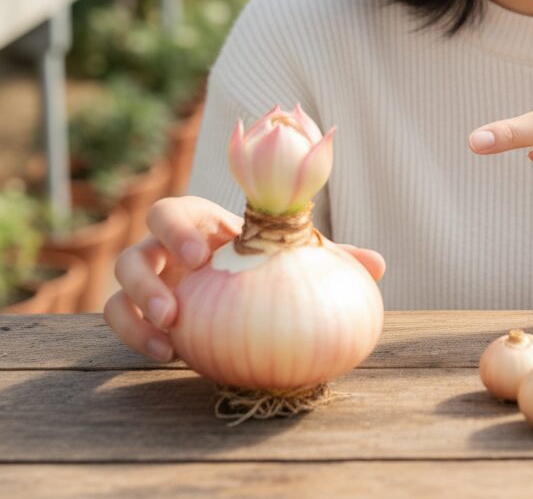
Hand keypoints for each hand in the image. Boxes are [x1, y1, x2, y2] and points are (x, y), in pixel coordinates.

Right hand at [103, 195, 385, 362]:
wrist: (241, 300)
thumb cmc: (268, 268)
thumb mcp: (294, 261)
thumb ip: (331, 256)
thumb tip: (379, 265)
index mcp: (200, 224)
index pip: (176, 211)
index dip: (180, 226)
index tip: (203, 251)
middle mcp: (166, 249)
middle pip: (138, 244)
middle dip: (150, 269)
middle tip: (176, 302)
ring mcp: (148, 280)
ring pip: (121, 283)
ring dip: (139, 304)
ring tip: (170, 330)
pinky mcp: (137, 313)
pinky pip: (120, 320)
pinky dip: (135, 335)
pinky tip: (168, 354)